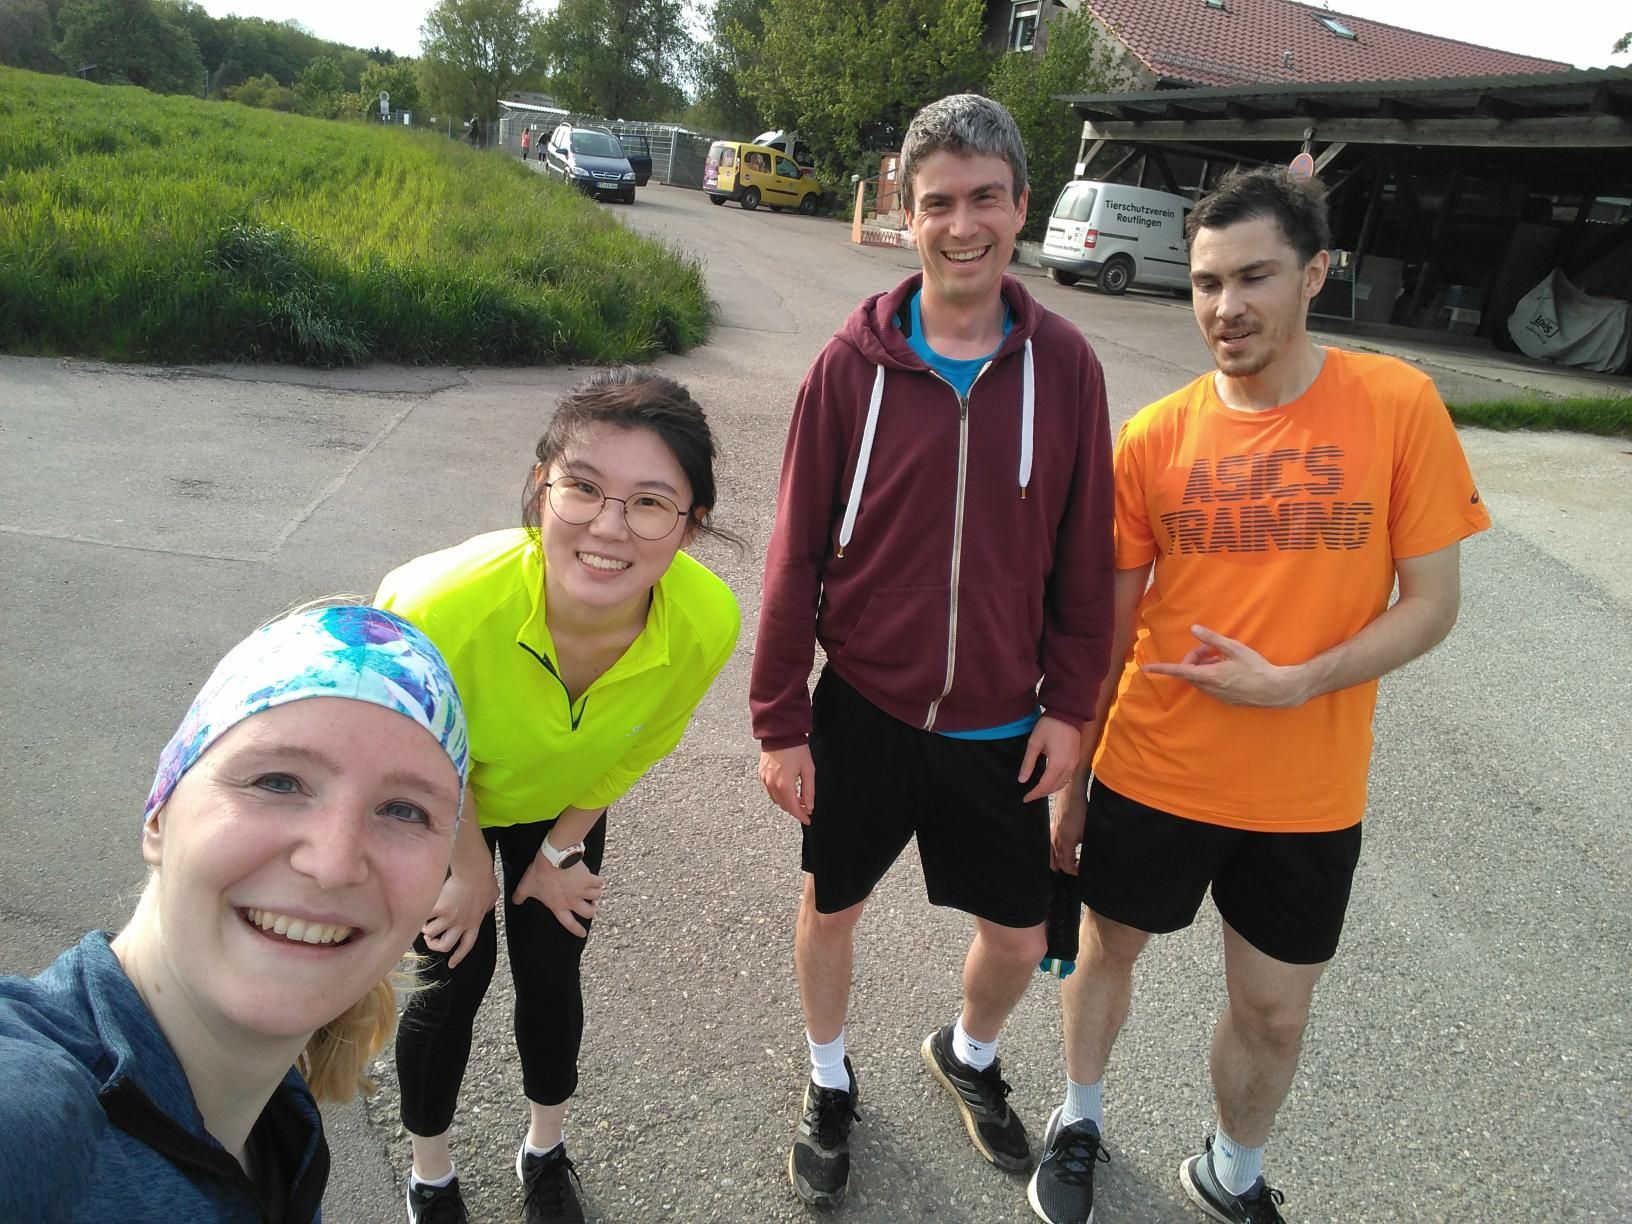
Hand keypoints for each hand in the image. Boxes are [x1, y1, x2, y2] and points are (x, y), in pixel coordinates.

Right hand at [421, 863, 499, 968]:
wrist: (474, 871)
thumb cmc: (484, 880)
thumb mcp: (491, 897)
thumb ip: (488, 906)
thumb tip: (487, 907)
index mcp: (474, 923)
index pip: (466, 946)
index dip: (458, 956)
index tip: (451, 964)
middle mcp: (461, 924)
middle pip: (445, 946)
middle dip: (435, 945)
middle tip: (430, 940)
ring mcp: (449, 917)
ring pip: (432, 933)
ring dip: (426, 929)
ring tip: (425, 920)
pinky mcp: (439, 908)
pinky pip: (424, 917)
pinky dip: (421, 915)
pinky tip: (421, 910)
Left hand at [511, 853, 603, 938]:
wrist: (554, 857)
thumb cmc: (540, 873)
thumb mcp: (526, 886)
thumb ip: (520, 896)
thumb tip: (515, 901)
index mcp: (558, 905)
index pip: (569, 923)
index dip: (577, 930)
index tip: (582, 933)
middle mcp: (573, 901)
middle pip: (588, 913)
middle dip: (591, 911)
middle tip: (591, 907)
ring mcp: (582, 890)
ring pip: (596, 897)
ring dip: (595, 895)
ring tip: (594, 892)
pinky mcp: (588, 878)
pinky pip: (599, 882)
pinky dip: (599, 882)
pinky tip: (597, 880)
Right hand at [759, 744, 816, 824]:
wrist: (780, 733)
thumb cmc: (796, 749)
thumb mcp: (808, 770)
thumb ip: (809, 790)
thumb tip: (809, 806)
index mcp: (785, 785)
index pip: (793, 808)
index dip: (801, 816)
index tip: (808, 820)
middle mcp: (772, 784)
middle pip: (784, 805)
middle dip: (795, 809)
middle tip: (805, 808)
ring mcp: (765, 779)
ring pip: (776, 799)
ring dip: (787, 802)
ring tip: (798, 798)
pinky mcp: (761, 774)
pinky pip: (770, 790)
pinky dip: (779, 794)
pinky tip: (787, 789)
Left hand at [1019, 715, 1079, 802]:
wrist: (1068, 714)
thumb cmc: (1049, 726)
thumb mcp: (1034, 743)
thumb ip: (1028, 763)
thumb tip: (1022, 780)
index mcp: (1057, 764)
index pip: (1044, 786)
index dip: (1034, 794)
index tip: (1025, 799)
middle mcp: (1068, 767)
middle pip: (1054, 787)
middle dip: (1041, 794)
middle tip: (1029, 796)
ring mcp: (1074, 764)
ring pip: (1062, 784)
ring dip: (1050, 789)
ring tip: (1038, 791)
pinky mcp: (1076, 760)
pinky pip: (1067, 777)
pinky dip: (1058, 783)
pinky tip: (1050, 781)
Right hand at [1050, 787, 1086, 874]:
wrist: (1071, 794)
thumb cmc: (1080, 811)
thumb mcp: (1087, 832)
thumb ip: (1086, 847)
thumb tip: (1090, 858)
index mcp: (1066, 843)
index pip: (1067, 866)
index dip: (1075, 871)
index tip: (1082, 871)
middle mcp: (1056, 840)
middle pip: (1057, 863)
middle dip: (1066, 868)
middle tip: (1077, 867)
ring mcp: (1052, 833)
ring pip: (1051, 854)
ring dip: (1058, 861)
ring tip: (1067, 863)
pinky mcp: (1052, 827)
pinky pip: (1049, 845)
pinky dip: (1053, 851)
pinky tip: (1059, 850)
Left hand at [1141, 625, 1309, 707]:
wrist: (1275, 689)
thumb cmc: (1256, 667)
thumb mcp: (1235, 648)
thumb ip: (1213, 639)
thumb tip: (1194, 629)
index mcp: (1210, 676)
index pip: (1179, 671)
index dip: (1161, 669)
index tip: (1146, 669)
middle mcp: (1210, 688)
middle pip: (1190, 672)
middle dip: (1194, 658)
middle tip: (1210, 649)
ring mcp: (1217, 696)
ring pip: (1200, 679)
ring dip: (1204, 666)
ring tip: (1221, 657)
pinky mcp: (1225, 699)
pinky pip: (1209, 685)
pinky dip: (1211, 674)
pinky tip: (1227, 668)